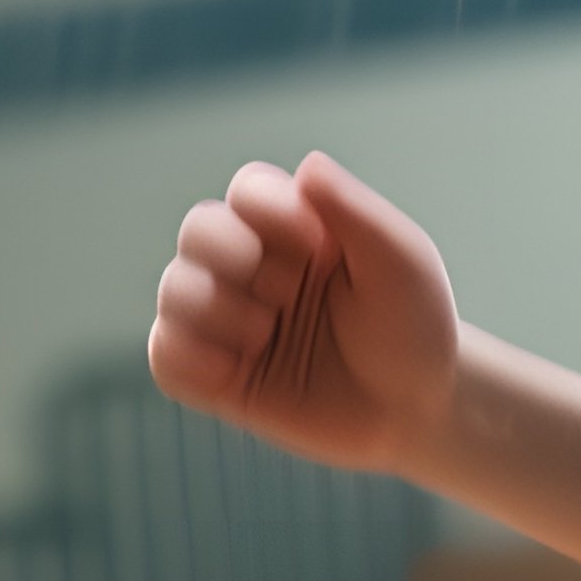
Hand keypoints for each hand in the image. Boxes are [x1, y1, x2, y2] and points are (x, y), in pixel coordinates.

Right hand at [150, 150, 460, 473]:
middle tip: (283, 295)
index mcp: (298, 230)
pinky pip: (165, 358)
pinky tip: (234, 370)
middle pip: (198, 230)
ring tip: (265, 337)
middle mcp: (257, 270)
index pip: (247, 191)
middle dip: (231, 255)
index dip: (266, 209)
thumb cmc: (413, 331)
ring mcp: (233, 325)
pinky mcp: (217, 380)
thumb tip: (307, 166)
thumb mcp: (401, 262)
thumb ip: (355, 211)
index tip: (315, 244)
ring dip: (215, 310)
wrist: (415, 414)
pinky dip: (189, 359)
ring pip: (174, 290)